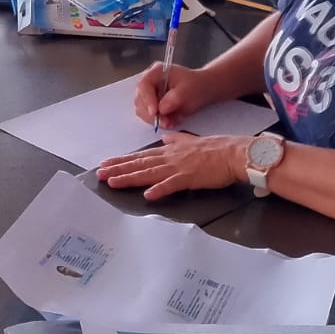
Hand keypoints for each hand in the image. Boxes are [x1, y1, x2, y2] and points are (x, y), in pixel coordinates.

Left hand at [97, 133, 241, 200]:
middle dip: (118, 169)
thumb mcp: (192, 140)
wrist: (235, 153)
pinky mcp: (189, 178)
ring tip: (112, 182)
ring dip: (130, 178)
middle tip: (99, 174)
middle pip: (139, 164)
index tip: (107, 163)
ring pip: (149, 173)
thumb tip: (166, 138)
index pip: (141, 156)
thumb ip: (178, 140)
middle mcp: (170, 158)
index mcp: (170, 151)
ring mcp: (178, 168)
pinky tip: (147, 195)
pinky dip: (159, 190)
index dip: (123, 160)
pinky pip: (172, 185)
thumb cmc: (217, 148)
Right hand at [134, 64, 215, 130]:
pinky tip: (171, 121)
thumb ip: (174, 99)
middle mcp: (150, 83)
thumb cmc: (196, 85)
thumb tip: (162, 109)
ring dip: (155, 119)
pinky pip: (150, 117)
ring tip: (171, 122)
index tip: (154, 112)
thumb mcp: (188, 90)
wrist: (202, 90)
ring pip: (142, 111)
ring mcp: (150, 95)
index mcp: (156, 72)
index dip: (147, 99)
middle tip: (165, 122)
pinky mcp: (153, 106)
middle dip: (151, 113)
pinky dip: (159, 122)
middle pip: (140, 100)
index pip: (144, 85)